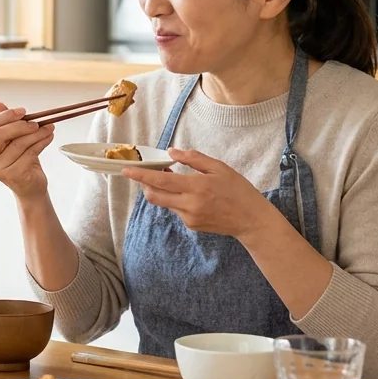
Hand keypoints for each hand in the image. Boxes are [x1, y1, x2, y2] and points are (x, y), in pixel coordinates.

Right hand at [0, 102, 55, 199]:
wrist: (30, 186)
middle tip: (36, 122)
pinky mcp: (12, 175)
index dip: (6, 116)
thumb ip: (5, 123)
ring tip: (48, 128)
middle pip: (0, 134)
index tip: (23, 111)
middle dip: (20, 125)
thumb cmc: (20, 160)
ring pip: (18, 143)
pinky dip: (42, 142)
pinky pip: (30, 152)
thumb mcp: (12, 140)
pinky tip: (49, 137)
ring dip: (37, 133)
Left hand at [121, 148, 274, 238]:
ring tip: (174, 179)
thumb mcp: (219, 168)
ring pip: (164, 203)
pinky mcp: (191, 226)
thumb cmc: (238, 190)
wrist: (251, 220)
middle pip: (154, 196)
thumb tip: (172, 152)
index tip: (126, 170)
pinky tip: (192, 195)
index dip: (141, 176)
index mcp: (196, 187)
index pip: (161, 181)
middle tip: (148, 172)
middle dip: (145, 184)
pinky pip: (176, 210)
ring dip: (162, 191)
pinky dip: (176, 200)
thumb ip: (194, 159)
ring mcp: (189, 218)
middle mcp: (189, 205)